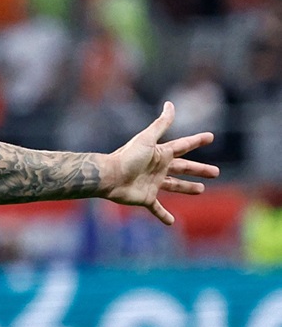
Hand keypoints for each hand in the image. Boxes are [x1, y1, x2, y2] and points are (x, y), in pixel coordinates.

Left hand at [102, 101, 219, 224]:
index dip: (196, 141)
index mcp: (160, 154)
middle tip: (216, 172)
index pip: (183, 146)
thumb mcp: (147, 139)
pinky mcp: (146, 198)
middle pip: (184, 168)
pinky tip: (171, 222)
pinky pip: (157, 208)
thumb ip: (161, 124)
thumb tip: (170, 104)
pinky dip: (163, 215)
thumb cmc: (127, 157)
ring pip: (174, 186)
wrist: (110, 176)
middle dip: (199, 170)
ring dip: (187, 188)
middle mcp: (158, 168)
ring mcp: (153, 184)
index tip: (210, 137)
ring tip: (201, 190)